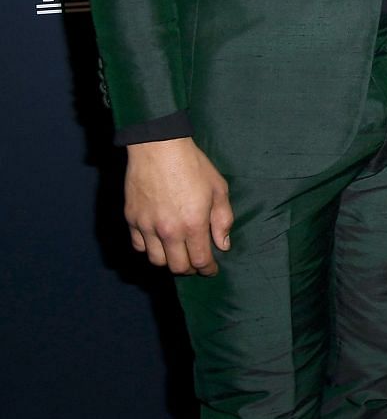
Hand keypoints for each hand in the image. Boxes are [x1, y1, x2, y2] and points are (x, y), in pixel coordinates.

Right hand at [123, 137, 232, 275]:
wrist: (159, 148)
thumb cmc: (193, 165)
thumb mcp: (218, 189)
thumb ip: (222, 219)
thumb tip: (222, 245)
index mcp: (193, 224)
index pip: (200, 261)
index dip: (207, 269)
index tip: (211, 270)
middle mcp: (168, 230)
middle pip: (177, 266)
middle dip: (190, 269)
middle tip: (196, 264)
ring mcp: (147, 226)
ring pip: (156, 260)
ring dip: (169, 261)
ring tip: (177, 254)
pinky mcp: (131, 219)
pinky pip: (138, 245)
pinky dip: (149, 249)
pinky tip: (158, 242)